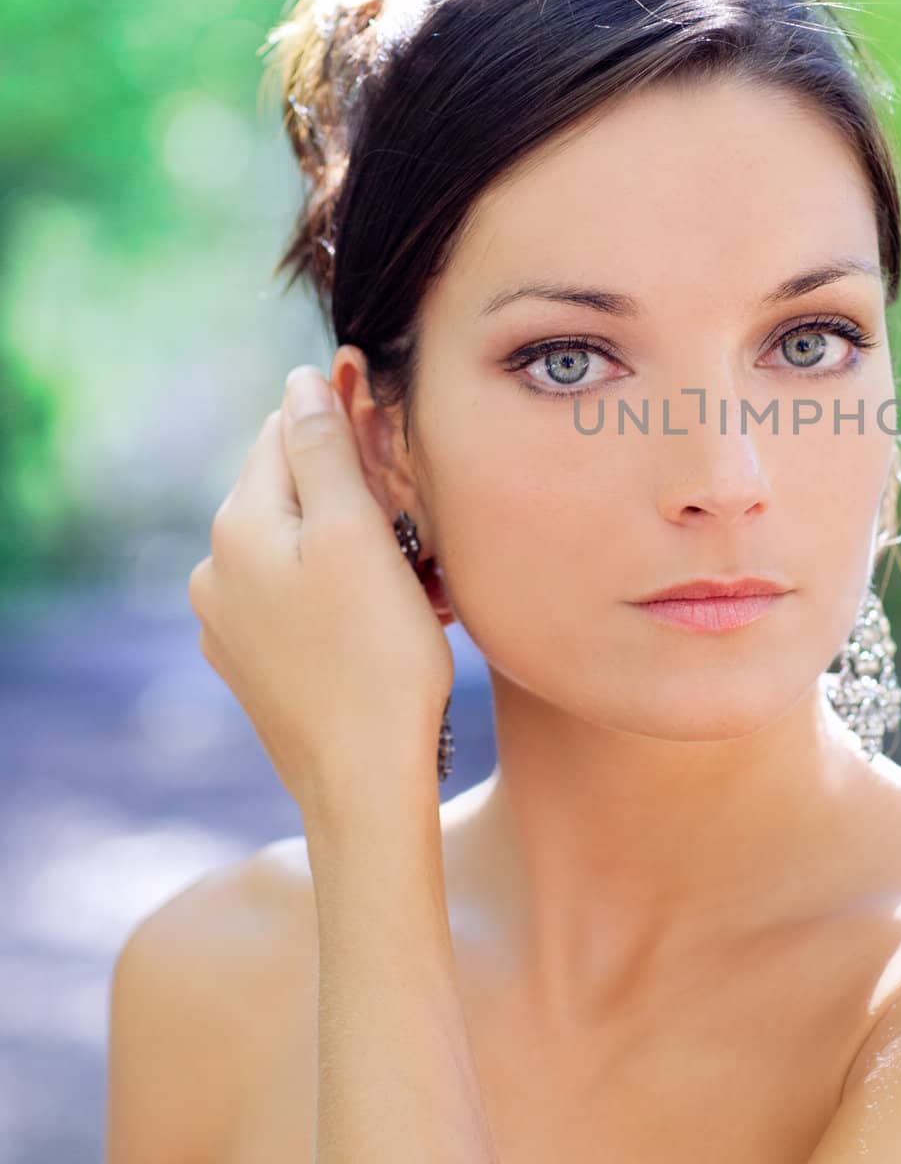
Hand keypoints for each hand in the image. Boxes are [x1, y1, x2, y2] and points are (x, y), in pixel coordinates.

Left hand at [187, 365, 454, 821]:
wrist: (365, 782)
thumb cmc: (378, 657)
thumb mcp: (358, 536)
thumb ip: (326, 451)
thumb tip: (304, 381)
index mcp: (238, 527)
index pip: (286, 430)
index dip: (347, 420)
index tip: (402, 435)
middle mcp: (216, 570)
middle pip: (293, 488)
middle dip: (358, 488)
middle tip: (420, 517)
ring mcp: (230, 623)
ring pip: (302, 544)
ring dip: (358, 540)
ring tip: (418, 573)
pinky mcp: (256, 663)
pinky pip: (301, 595)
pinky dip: (345, 587)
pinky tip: (392, 614)